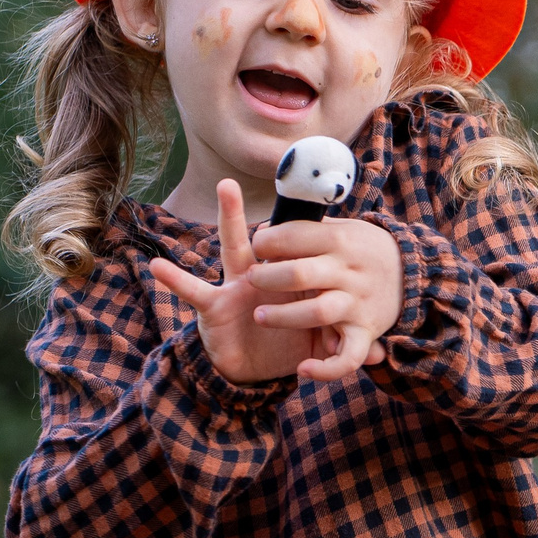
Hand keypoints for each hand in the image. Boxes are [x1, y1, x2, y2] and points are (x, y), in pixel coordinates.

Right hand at [148, 181, 326, 383]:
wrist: (255, 370)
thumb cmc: (286, 344)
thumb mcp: (317, 343)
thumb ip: (345, 343)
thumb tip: (382, 354)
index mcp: (291, 279)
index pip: (302, 251)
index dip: (312, 234)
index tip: (324, 196)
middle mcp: (263, 275)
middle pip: (270, 238)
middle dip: (282, 204)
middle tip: (284, 167)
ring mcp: (238, 286)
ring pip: (235, 247)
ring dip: (231, 217)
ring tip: (226, 185)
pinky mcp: (215, 306)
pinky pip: (193, 291)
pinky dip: (174, 279)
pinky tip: (156, 266)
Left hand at [244, 209, 404, 383]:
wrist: (414, 271)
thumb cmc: (363, 248)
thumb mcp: (343, 226)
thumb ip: (307, 228)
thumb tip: (264, 230)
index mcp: (340, 239)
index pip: (292, 236)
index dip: (265, 241)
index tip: (258, 245)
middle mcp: (350, 272)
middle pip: (299, 274)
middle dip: (265, 278)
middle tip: (252, 278)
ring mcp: (357, 303)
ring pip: (317, 313)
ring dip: (283, 317)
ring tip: (260, 315)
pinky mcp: (365, 332)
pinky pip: (348, 357)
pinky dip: (326, 369)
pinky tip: (303, 369)